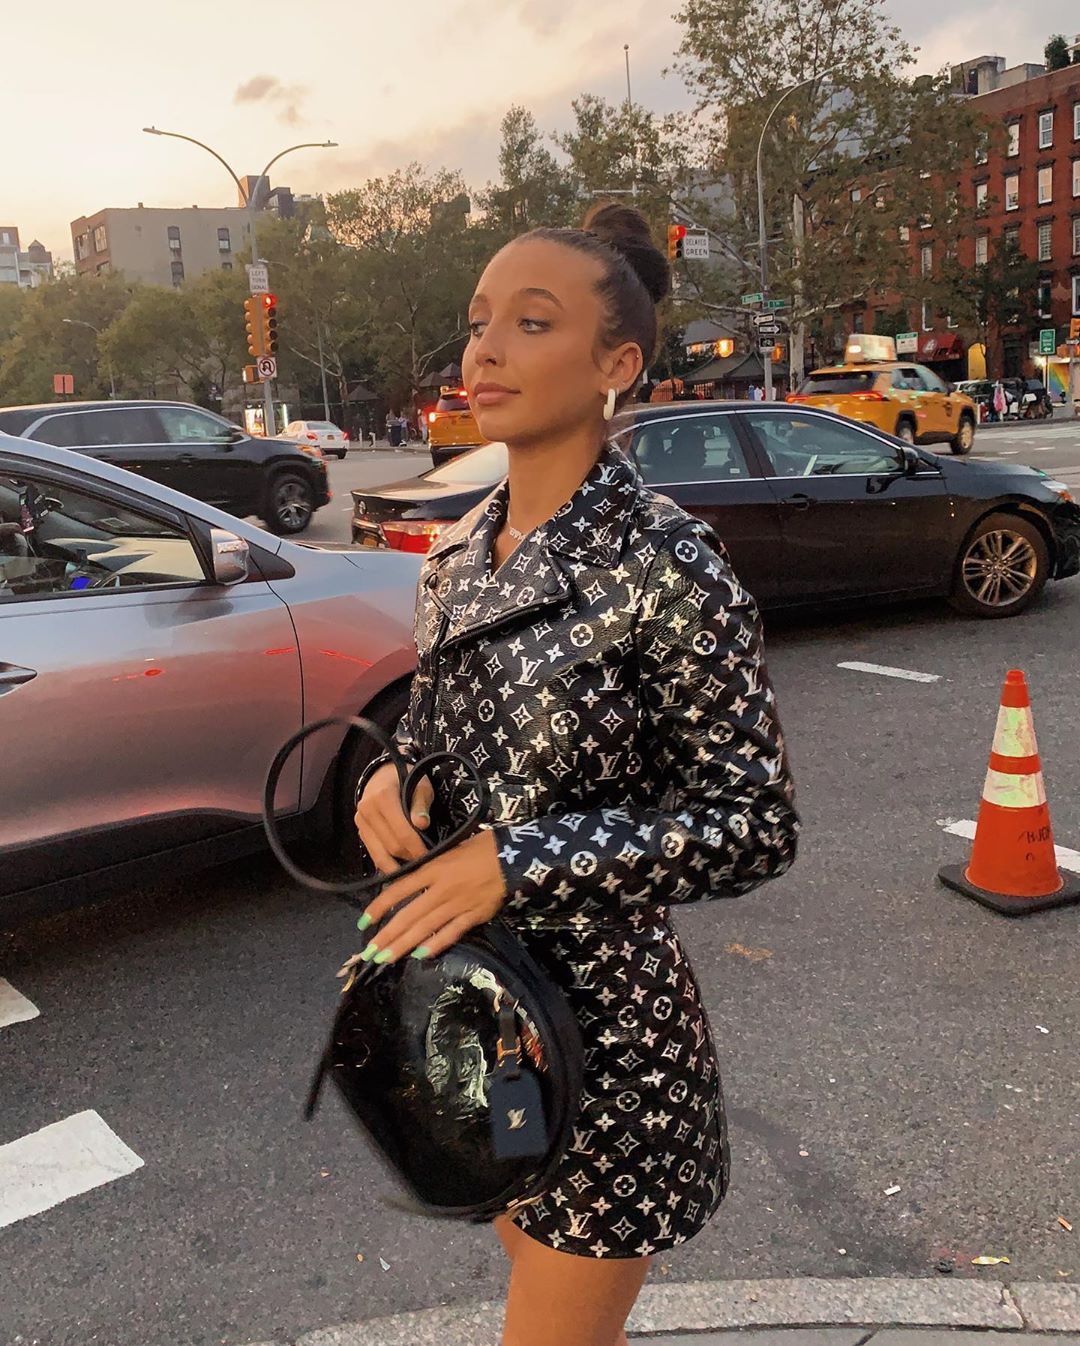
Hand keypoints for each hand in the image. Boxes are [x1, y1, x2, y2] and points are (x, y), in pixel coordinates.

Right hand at [354, 761, 433, 871]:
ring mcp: (361, 821)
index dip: (416, 847)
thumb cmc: (407, 778)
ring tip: (414, 868)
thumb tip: (421, 825)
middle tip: (426, 862)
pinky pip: (373, 853)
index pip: (401, 832)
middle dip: (409, 856)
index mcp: (383, 797)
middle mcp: (367, 810)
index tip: (430, 856)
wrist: (384, 774)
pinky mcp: (360, 830)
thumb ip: (420, 805)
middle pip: (391, 845)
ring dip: (398, 865)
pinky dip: (387, 862)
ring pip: (380, 854)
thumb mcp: (421, 786)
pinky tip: (400, 867)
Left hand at [356, 831, 506, 963]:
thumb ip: (432, 866)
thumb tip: (413, 881)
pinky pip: (451, 933)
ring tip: (386, 958)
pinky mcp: (474, 916)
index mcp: (434, 868)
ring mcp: (457, 904)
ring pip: (425, 928)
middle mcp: (441, 889)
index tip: (364, 921)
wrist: (514, 856)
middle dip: (387, 936)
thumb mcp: (452, 849)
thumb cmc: (483, 846)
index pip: (399, 889)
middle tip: (369, 953)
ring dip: (403, 945)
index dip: (379, 906)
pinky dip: (435, 945)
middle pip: (408, 915)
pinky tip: (420, 956)